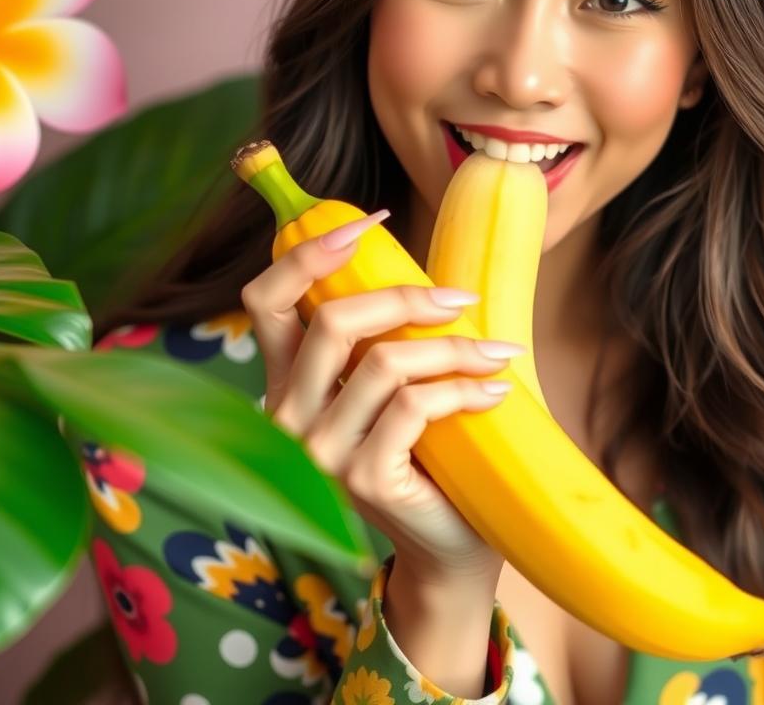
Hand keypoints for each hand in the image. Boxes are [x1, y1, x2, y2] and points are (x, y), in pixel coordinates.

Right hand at [240, 209, 521, 585]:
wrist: (449, 543)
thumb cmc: (427, 450)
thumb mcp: (393, 384)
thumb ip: (382, 335)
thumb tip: (427, 268)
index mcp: (287, 381)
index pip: (264, 299)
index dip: (309, 252)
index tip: (373, 221)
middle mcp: (286, 415)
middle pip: (332, 319)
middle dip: (406, 297)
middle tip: (463, 300)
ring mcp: (318, 453)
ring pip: (384, 362)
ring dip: (453, 348)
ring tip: (498, 354)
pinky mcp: (360, 479)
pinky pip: (415, 406)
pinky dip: (464, 389)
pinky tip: (494, 391)